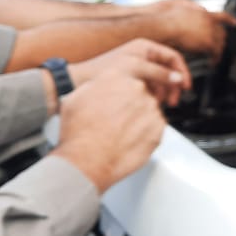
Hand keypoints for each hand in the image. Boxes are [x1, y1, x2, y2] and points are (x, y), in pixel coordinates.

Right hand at [52, 74, 166, 191]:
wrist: (88, 160)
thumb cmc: (79, 133)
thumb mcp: (76, 98)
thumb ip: (95, 87)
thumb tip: (100, 87)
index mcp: (116, 76)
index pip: (127, 79)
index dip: (122, 95)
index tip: (118, 104)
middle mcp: (136, 87)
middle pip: (141, 94)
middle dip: (132, 107)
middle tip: (118, 122)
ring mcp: (150, 107)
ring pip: (149, 111)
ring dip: (140, 120)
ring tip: (121, 134)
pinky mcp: (159, 127)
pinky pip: (156, 127)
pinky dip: (146, 134)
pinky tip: (130, 141)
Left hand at [71, 38, 189, 106]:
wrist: (79, 82)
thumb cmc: (102, 71)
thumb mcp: (136, 69)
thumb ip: (159, 73)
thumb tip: (178, 79)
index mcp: (145, 47)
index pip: (173, 57)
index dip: (182, 72)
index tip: (186, 86)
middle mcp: (142, 55)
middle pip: (168, 70)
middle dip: (173, 85)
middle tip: (174, 99)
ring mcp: (137, 68)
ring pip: (159, 80)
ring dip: (163, 92)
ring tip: (160, 103)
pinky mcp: (131, 79)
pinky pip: (149, 87)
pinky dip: (152, 95)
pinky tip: (149, 103)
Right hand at [149, 0, 235, 60]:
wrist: (166, 25)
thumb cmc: (168, 17)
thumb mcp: (183, 6)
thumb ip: (194, 9)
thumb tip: (197, 10)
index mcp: (204, 13)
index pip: (222, 15)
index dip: (230, 19)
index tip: (235, 22)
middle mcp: (210, 22)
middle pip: (222, 32)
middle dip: (222, 39)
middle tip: (220, 44)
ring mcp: (210, 32)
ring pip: (220, 43)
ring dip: (219, 49)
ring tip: (215, 56)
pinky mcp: (207, 43)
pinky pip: (216, 53)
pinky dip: (215, 58)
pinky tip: (212, 62)